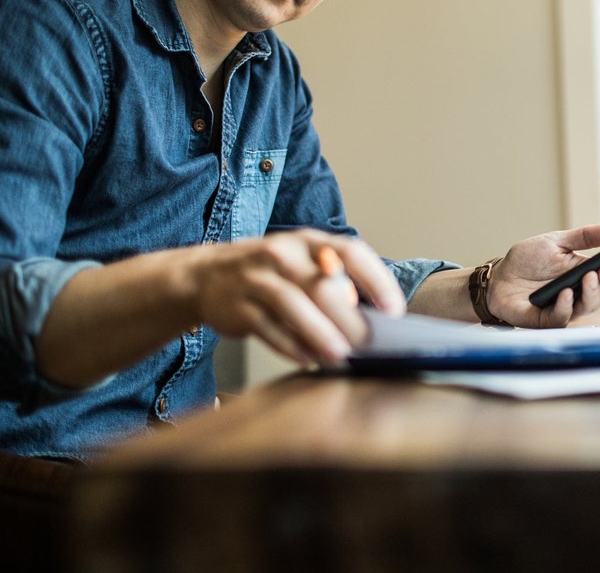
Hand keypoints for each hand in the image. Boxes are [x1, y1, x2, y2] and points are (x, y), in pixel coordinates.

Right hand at [189, 229, 403, 366]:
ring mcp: (257, 278)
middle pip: (322, 285)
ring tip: (341, 355)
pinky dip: (290, 346)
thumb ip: (335, 283)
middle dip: (349, 318)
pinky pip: (267, 328)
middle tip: (368, 344)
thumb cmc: (271, 273)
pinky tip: (308, 359)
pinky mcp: (236, 305)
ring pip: (293, 305)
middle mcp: (283, 253)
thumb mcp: (302, 263)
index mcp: (308, 241)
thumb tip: (376, 321)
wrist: (206, 276)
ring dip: (320, 333)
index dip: (376, 280)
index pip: (351, 252)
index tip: (393, 310)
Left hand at [486, 224, 599, 327]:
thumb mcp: (557, 241)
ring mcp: (566, 308)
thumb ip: (586, 237)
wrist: (499, 276)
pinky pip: (562, 317)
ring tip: (589, 277)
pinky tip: (565, 293)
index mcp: (586, 272)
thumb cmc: (529, 259)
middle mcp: (581, 293)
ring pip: (589, 307)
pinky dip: (565, 306)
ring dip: (592, 293)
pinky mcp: (547, 320)